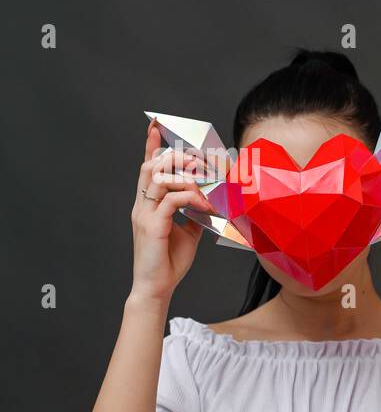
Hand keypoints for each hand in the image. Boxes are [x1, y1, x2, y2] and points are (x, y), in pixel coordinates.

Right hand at [129, 120, 210, 301]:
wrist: (157, 287)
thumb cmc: (169, 261)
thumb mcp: (188, 233)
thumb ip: (193, 214)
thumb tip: (207, 201)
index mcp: (148, 204)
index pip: (147, 168)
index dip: (151, 145)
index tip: (156, 124)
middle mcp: (142, 205)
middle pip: (152, 165)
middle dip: (176, 155)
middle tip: (200, 157)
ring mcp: (144, 214)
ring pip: (159, 177)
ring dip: (185, 173)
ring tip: (205, 178)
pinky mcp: (152, 226)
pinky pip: (171, 200)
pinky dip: (190, 196)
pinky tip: (205, 204)